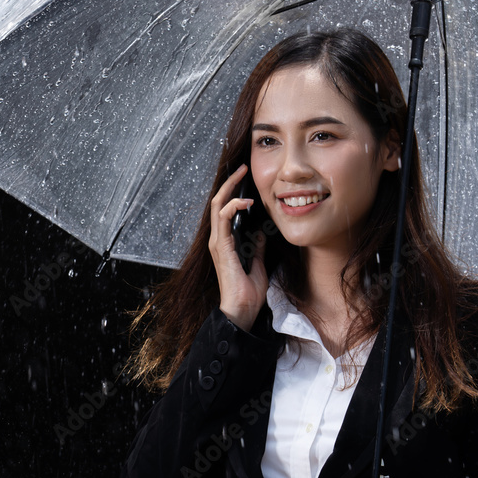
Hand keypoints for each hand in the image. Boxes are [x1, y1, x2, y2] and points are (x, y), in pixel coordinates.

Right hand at [209, 163, 268, 332]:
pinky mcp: (221, 247)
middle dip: (230, 183)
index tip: (246, 178)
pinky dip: (233, 207)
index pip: (226, 210)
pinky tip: (245, 202)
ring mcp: (217, 242)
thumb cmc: (248, 292)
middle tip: (242, 168)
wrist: (242, 310)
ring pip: (218, 206)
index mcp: (226, 242)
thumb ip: (256, 247)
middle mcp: (218, 239)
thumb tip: (260, 232)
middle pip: (219, 202)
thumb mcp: (257, 263)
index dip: (234, 192)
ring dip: (229, 188)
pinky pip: (223, 220)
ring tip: (241, 174)